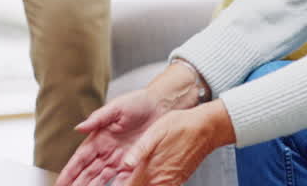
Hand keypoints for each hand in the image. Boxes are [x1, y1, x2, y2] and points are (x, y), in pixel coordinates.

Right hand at [57, 87, 165, 185]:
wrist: (161, 105)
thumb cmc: (137, 102)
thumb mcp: (116, 107)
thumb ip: (97, 118)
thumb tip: (79, 128)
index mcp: (99, 138)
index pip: (80, 158)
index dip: (69, 171)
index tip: (60, 182)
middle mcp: (106, 151)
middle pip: (88, 172)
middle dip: (77, 184)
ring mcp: (119, 158)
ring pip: (101, 178)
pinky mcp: (134, 162)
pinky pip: (124, 178)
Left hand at [116, 101, 235, 185]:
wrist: (206, 129)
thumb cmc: (181, 126)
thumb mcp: (155, 133)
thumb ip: (138, 151)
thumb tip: (125, 164)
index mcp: (149, 170)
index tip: (100, 184)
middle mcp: (159, 181)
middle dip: (126, 185)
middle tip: (112, 180)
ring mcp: (169, 183)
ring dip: (137, 184)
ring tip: (130, 177)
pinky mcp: (176, 181)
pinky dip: (150, 184)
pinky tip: (148, 177)